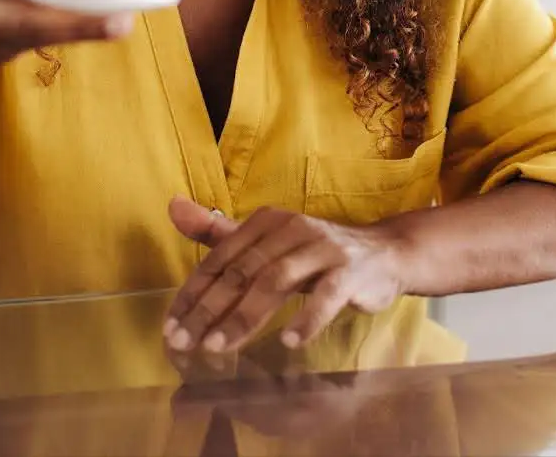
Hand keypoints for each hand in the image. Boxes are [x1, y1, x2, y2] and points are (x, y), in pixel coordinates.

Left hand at [164, 198, 405, 354]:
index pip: (220, 258)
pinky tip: (288, 341)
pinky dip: (306, 318)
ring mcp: (322, 249)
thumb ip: (221, 234)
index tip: (171, 328)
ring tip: (219, 346)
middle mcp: (291, 229)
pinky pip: (326, 295)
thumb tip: (172, 207)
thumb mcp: (268, 242)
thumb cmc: (315, 254)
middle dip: (209, 309)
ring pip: (276, 281)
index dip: (193, 293)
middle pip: (242, 270)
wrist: (384, 254)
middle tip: (185, 343)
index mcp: (266, 222)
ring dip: (245, 316)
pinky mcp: (350, 271)